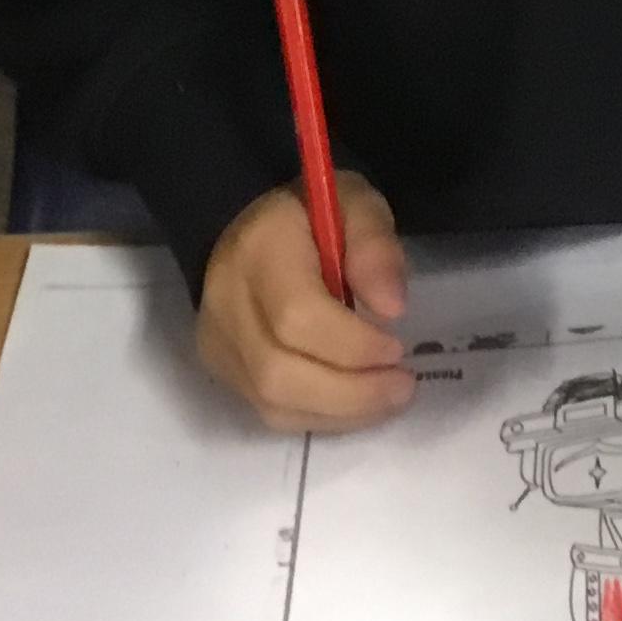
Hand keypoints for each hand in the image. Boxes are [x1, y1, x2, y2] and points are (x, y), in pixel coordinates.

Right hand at [196, 170, 414, 431]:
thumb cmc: (311, 216)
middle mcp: (226, 305)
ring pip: (272, 403)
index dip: (351, 344)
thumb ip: (375, 246)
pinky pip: (270, 412)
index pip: (296, 317)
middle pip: (278, 374)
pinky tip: (358, 405)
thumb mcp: (354, 203)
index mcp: (258, 252)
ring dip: (341, 412)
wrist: (247, 229)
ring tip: (388, 398)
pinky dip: (322, 417)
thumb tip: (393, 309)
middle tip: (402, 386)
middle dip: (350, 392)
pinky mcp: (223, 372)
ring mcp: (219, 345)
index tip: (398, 348)